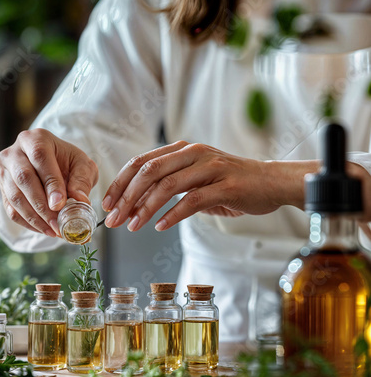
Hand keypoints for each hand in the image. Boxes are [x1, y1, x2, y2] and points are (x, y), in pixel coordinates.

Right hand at [0, 129, 98, 235]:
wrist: (55, 164)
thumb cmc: (69, 163)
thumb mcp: (83, 166)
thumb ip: (82, 180)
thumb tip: (80, 200)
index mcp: (36, 139)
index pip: (40, 158)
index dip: (50, 183)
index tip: (60, 204)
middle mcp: (14, 152)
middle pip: (23, 178)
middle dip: (41, 205)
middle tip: (58, 224)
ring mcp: (4, 171)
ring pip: (14, 196)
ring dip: (35, 218)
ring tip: (54, 231)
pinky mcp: (2, 189)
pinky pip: (11, 208)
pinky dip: (28, 222)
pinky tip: (44, 230)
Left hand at [102, 141, 316, 231]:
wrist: (270, 182)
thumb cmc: (228, 184)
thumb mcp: (194, 180)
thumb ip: (168, 187)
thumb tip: (134, 207)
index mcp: (181, 150)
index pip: (141, 162)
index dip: (120, 182)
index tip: (107, 203)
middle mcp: (193, 153)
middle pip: (149, 172)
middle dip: (127, 197)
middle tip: (114, 219)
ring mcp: (210, 167)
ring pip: (168, 186)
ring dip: (146, 208)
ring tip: (132, 226)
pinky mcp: (226, 185)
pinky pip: (193, 200)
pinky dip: (173, 214)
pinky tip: (160, 226)